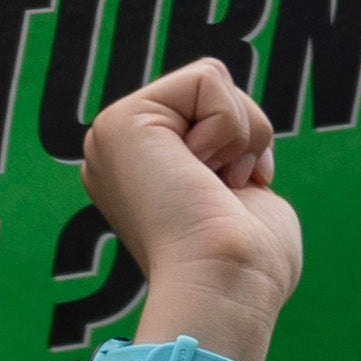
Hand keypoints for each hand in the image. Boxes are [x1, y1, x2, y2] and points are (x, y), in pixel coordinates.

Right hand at [82, 59, 299, 356]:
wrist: (226, 281)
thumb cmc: (248, 261)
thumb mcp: (242, 196)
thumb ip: (229, 164)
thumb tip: (227, 172)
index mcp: (139, 174)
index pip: (212, 113)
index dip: (244, 146)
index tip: (232, 195)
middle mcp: (117, 155)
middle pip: (212, 92)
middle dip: (243, 134)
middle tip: (225, 189)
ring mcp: (111, 137)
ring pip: (212, 80)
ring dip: (240, 132)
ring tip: (214, 184)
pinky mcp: (120, 121)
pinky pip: (207, 79)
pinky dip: (229, 126)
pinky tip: (204, 172)